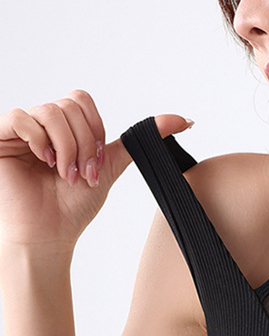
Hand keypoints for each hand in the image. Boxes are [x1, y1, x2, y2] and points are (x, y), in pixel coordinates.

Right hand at [0, 90, 192, 249]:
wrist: (50, 234)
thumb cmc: (74, 206)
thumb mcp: (110, 167)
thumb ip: (139, 141)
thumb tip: (182, 120)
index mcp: (63, 128)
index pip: (81, 101)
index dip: (95, 130)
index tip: (97, 162)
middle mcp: (40, 125)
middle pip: (69, 105)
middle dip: (85, 143)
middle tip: (83, 173)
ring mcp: (19, 131)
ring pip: (50, 111)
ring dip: (67, 147)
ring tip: (67, 174)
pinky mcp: (0, 138)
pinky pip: (20, 117)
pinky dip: (40, 140)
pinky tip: (45, 162)